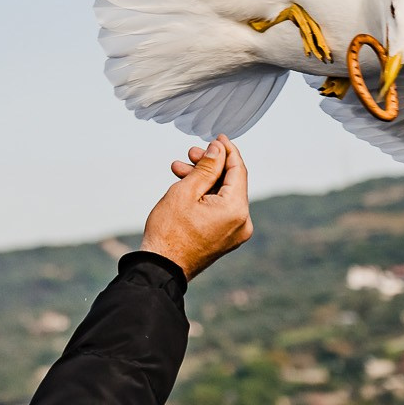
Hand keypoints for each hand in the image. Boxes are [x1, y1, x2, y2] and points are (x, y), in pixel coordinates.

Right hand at [139, 136, 253, 280]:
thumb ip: (207, 167)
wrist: (161, 267)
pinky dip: (206, 197)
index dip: (227, 151)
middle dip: (210, 165)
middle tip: (189, 153)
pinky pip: (221, 209)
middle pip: (231, 182)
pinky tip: (186, 187)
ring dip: (204, 180)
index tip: (217, 137)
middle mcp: (242, 222)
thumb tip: (219, 149)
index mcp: (236, 210)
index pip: (238, 170)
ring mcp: (235, 233)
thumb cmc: (169, 231)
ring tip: (179, 170)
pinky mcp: (225, 239)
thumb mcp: (186, 191)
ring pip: (224, 195)